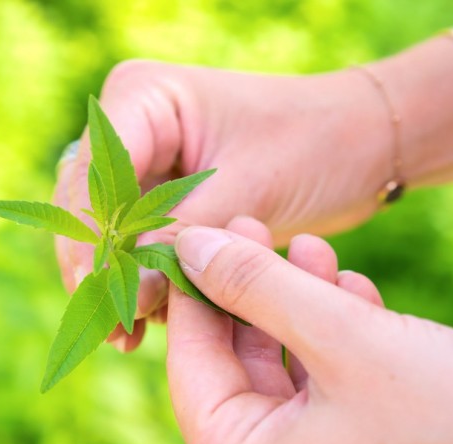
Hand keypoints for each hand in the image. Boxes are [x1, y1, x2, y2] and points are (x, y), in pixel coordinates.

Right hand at [54, 61, 392, 350]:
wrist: (362, 143)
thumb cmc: (317, 143)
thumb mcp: (249, 188)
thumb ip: (182, 236)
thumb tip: (125, 292)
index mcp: (144, 98)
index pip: (93, 177)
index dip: (91, 242)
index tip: (104, 300)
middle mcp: (134, 125)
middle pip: (90, 207)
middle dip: (101, 270)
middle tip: (116, 332)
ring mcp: (147, 159)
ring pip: (109, 232)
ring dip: (121, 282)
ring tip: (132, 336)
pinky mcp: (166, 192)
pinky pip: (138, 241)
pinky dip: (145, 278)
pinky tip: (156, 318)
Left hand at [166, 216, 452, 443]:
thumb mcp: (343, 336)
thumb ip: (254, 285)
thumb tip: (186, 244)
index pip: (188, 357)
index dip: (195, 282)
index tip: (199, 222)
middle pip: (230, 359)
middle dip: (252, 288)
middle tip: (261, 224)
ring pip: (275, 365)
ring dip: (294, 304)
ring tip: (316, 248)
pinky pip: (313, 385)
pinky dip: (326, 337)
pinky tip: (349, 291)